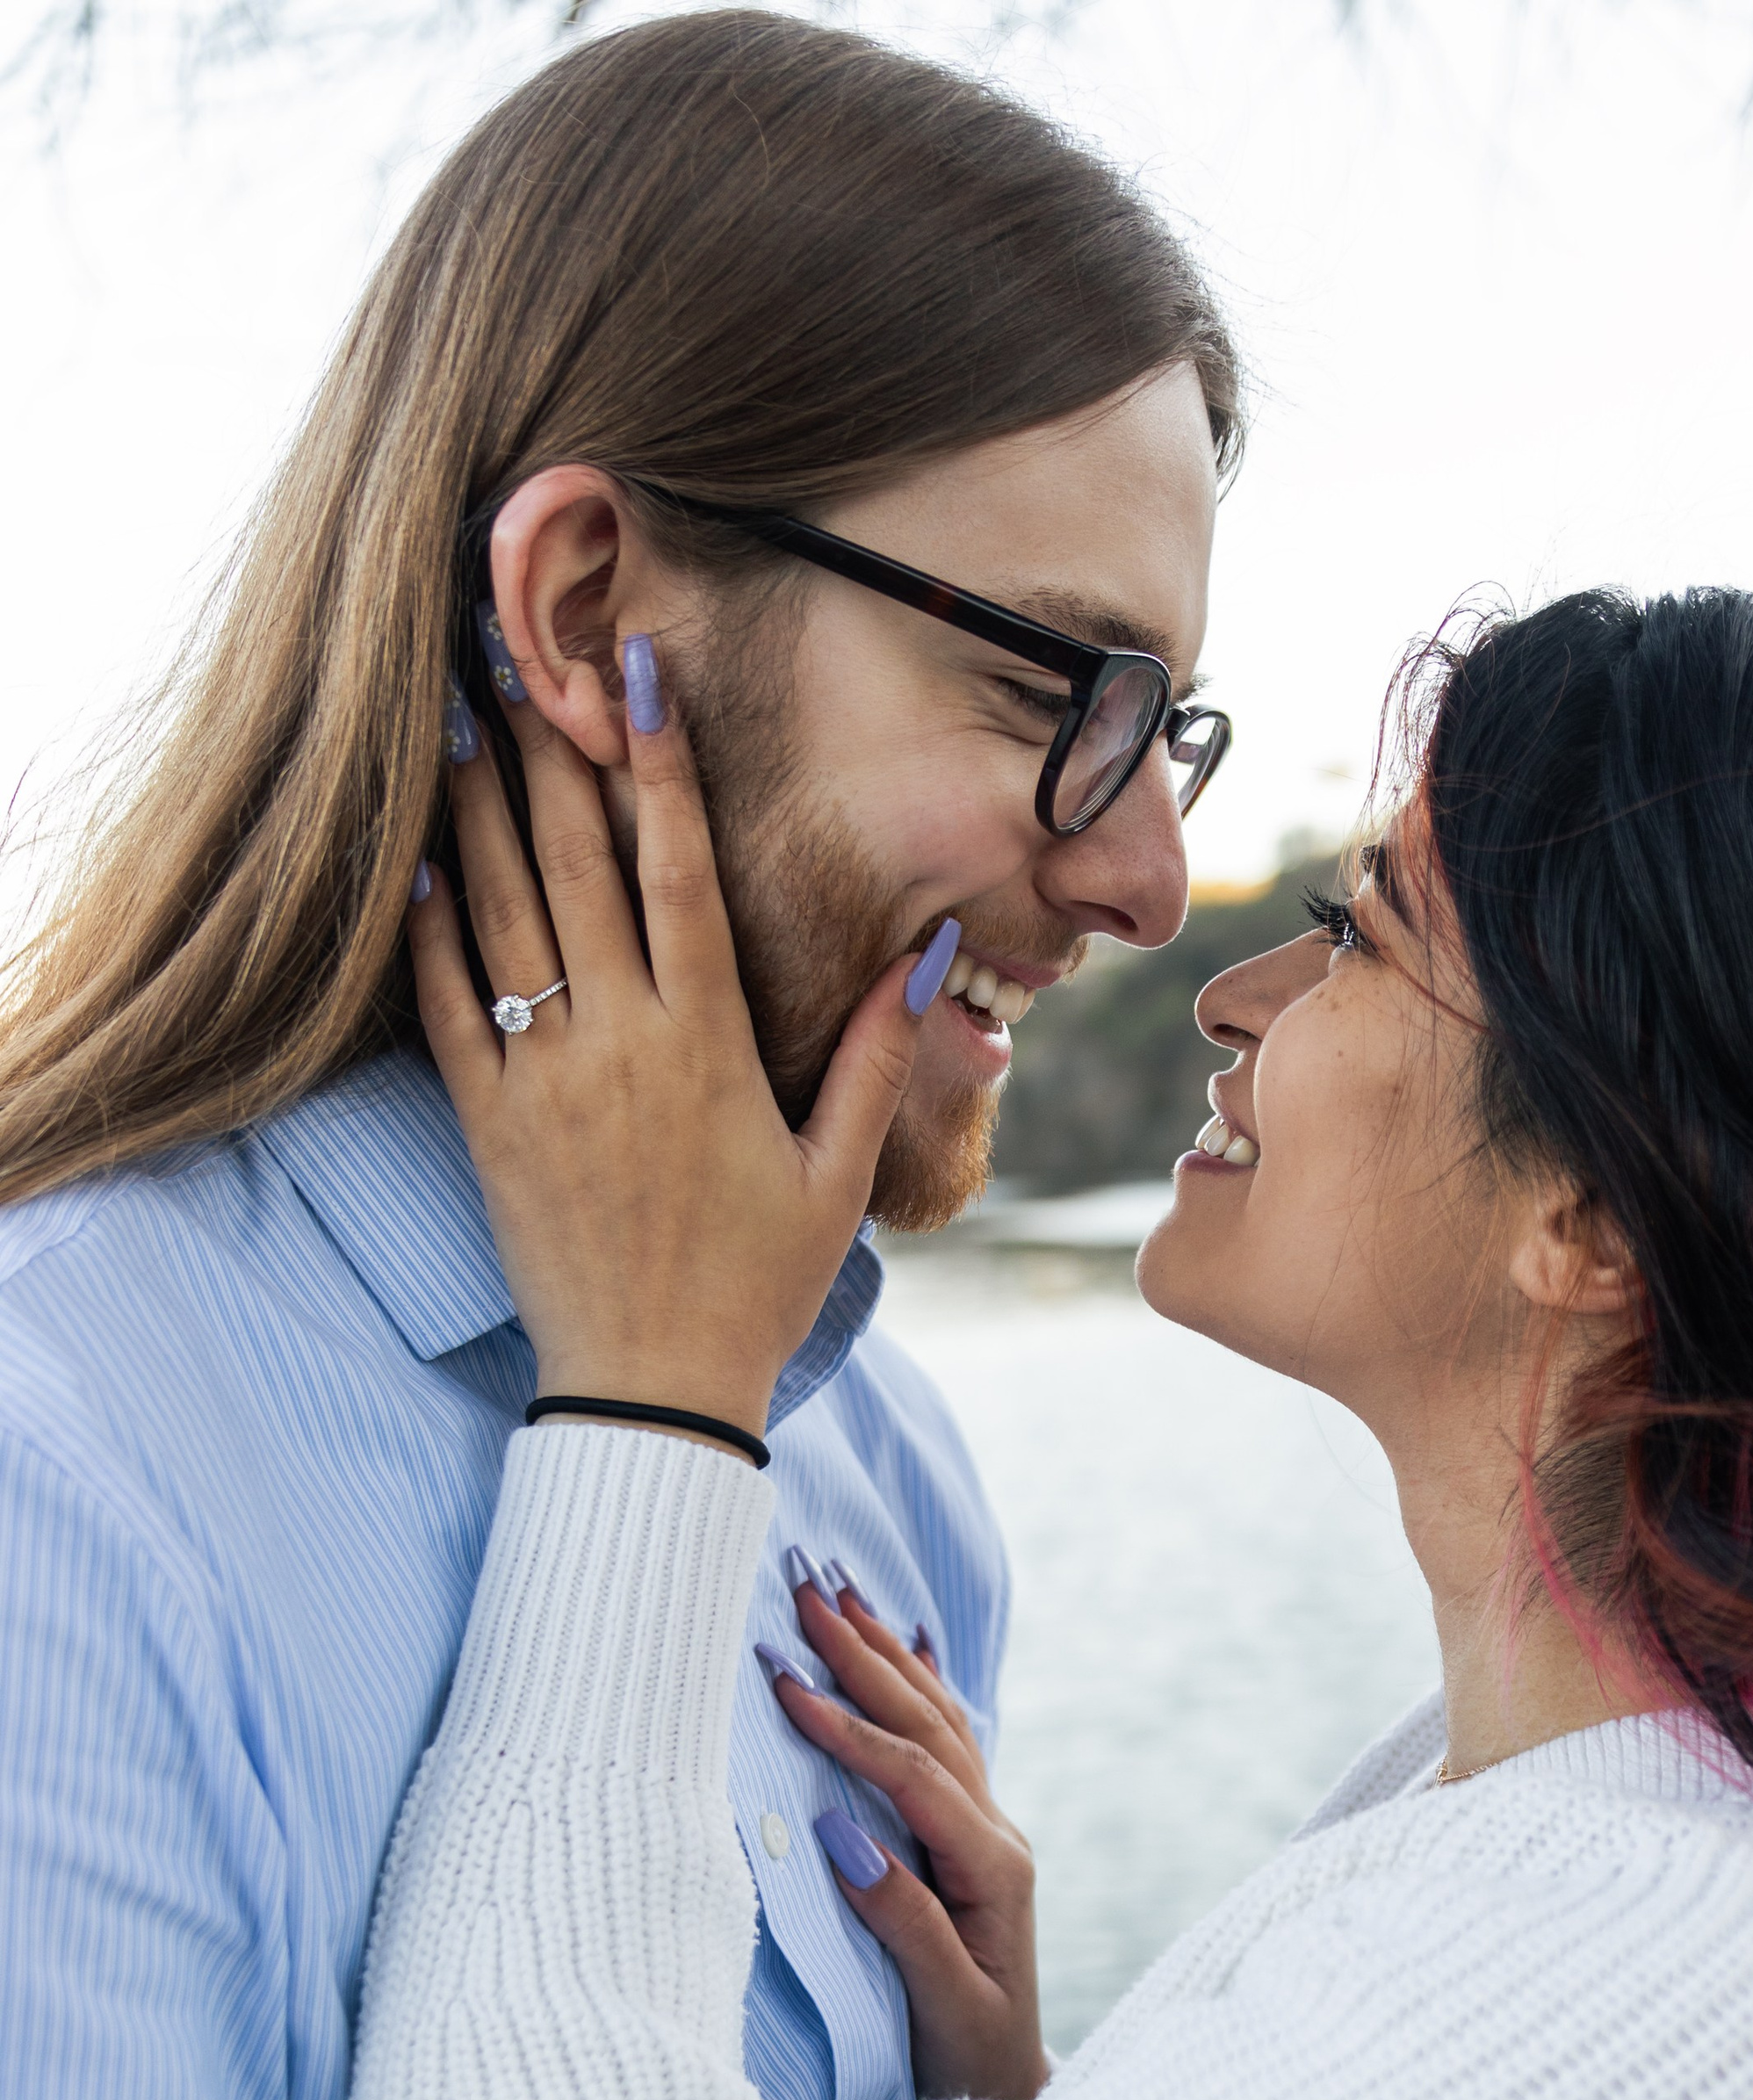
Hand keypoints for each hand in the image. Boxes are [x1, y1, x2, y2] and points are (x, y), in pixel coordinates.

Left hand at [407, 649, 947, 1438]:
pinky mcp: (486, 1125)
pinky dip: (430, 928)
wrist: (650, 1390)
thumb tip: (926, 953)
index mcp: (708, 1043)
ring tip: (456, 716)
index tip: (640, 672)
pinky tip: (417, 858)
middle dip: (549, 748)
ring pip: (502, 914)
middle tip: (514, 649)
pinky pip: (445, 1005)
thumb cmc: (755, 1286)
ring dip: (478, 808)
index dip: (660, 763)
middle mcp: (618, 1043)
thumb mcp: (835, 1174)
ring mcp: (542, 1080)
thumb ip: (870, 1054)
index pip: (681, 871)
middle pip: (575, 863)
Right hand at [765, 1572, 1045, 2099]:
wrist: (1009, 2092)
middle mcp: (995, 1837)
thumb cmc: (970, 2058)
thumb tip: (841, 1834)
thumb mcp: (939, 2001)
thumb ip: (899, 1917)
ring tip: (840, 1594)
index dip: (850, 1728)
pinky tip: (909, 1646)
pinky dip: (921, 1687)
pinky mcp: (968, 1842)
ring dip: (886, 1655)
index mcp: (991, 1868)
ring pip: (938, 1722)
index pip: (912, 1776)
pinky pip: (946, 1744)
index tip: (787, 1685)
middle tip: (807, 1591)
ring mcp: (985, 1834)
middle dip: (864, 1656)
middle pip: (929, 1725)